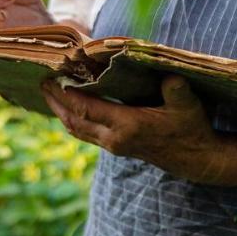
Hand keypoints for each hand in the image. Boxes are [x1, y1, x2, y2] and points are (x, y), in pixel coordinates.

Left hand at [41, 76, 229, 183]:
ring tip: (46, 93)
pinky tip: (65, 107)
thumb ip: (177, 91)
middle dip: (55, 102)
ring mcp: (112, 145)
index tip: (52, 77)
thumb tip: (171, 75)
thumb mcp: (188, 106)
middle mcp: (114, 139)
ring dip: (60, 112)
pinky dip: (71, 119)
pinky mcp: (114, 147)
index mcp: (128, 126)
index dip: (68, 94)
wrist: (196, 160)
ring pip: (76, 130)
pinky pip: (84, 133)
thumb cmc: (192, 128)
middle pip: (74, 121)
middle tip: (40, 82)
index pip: (88, 109)